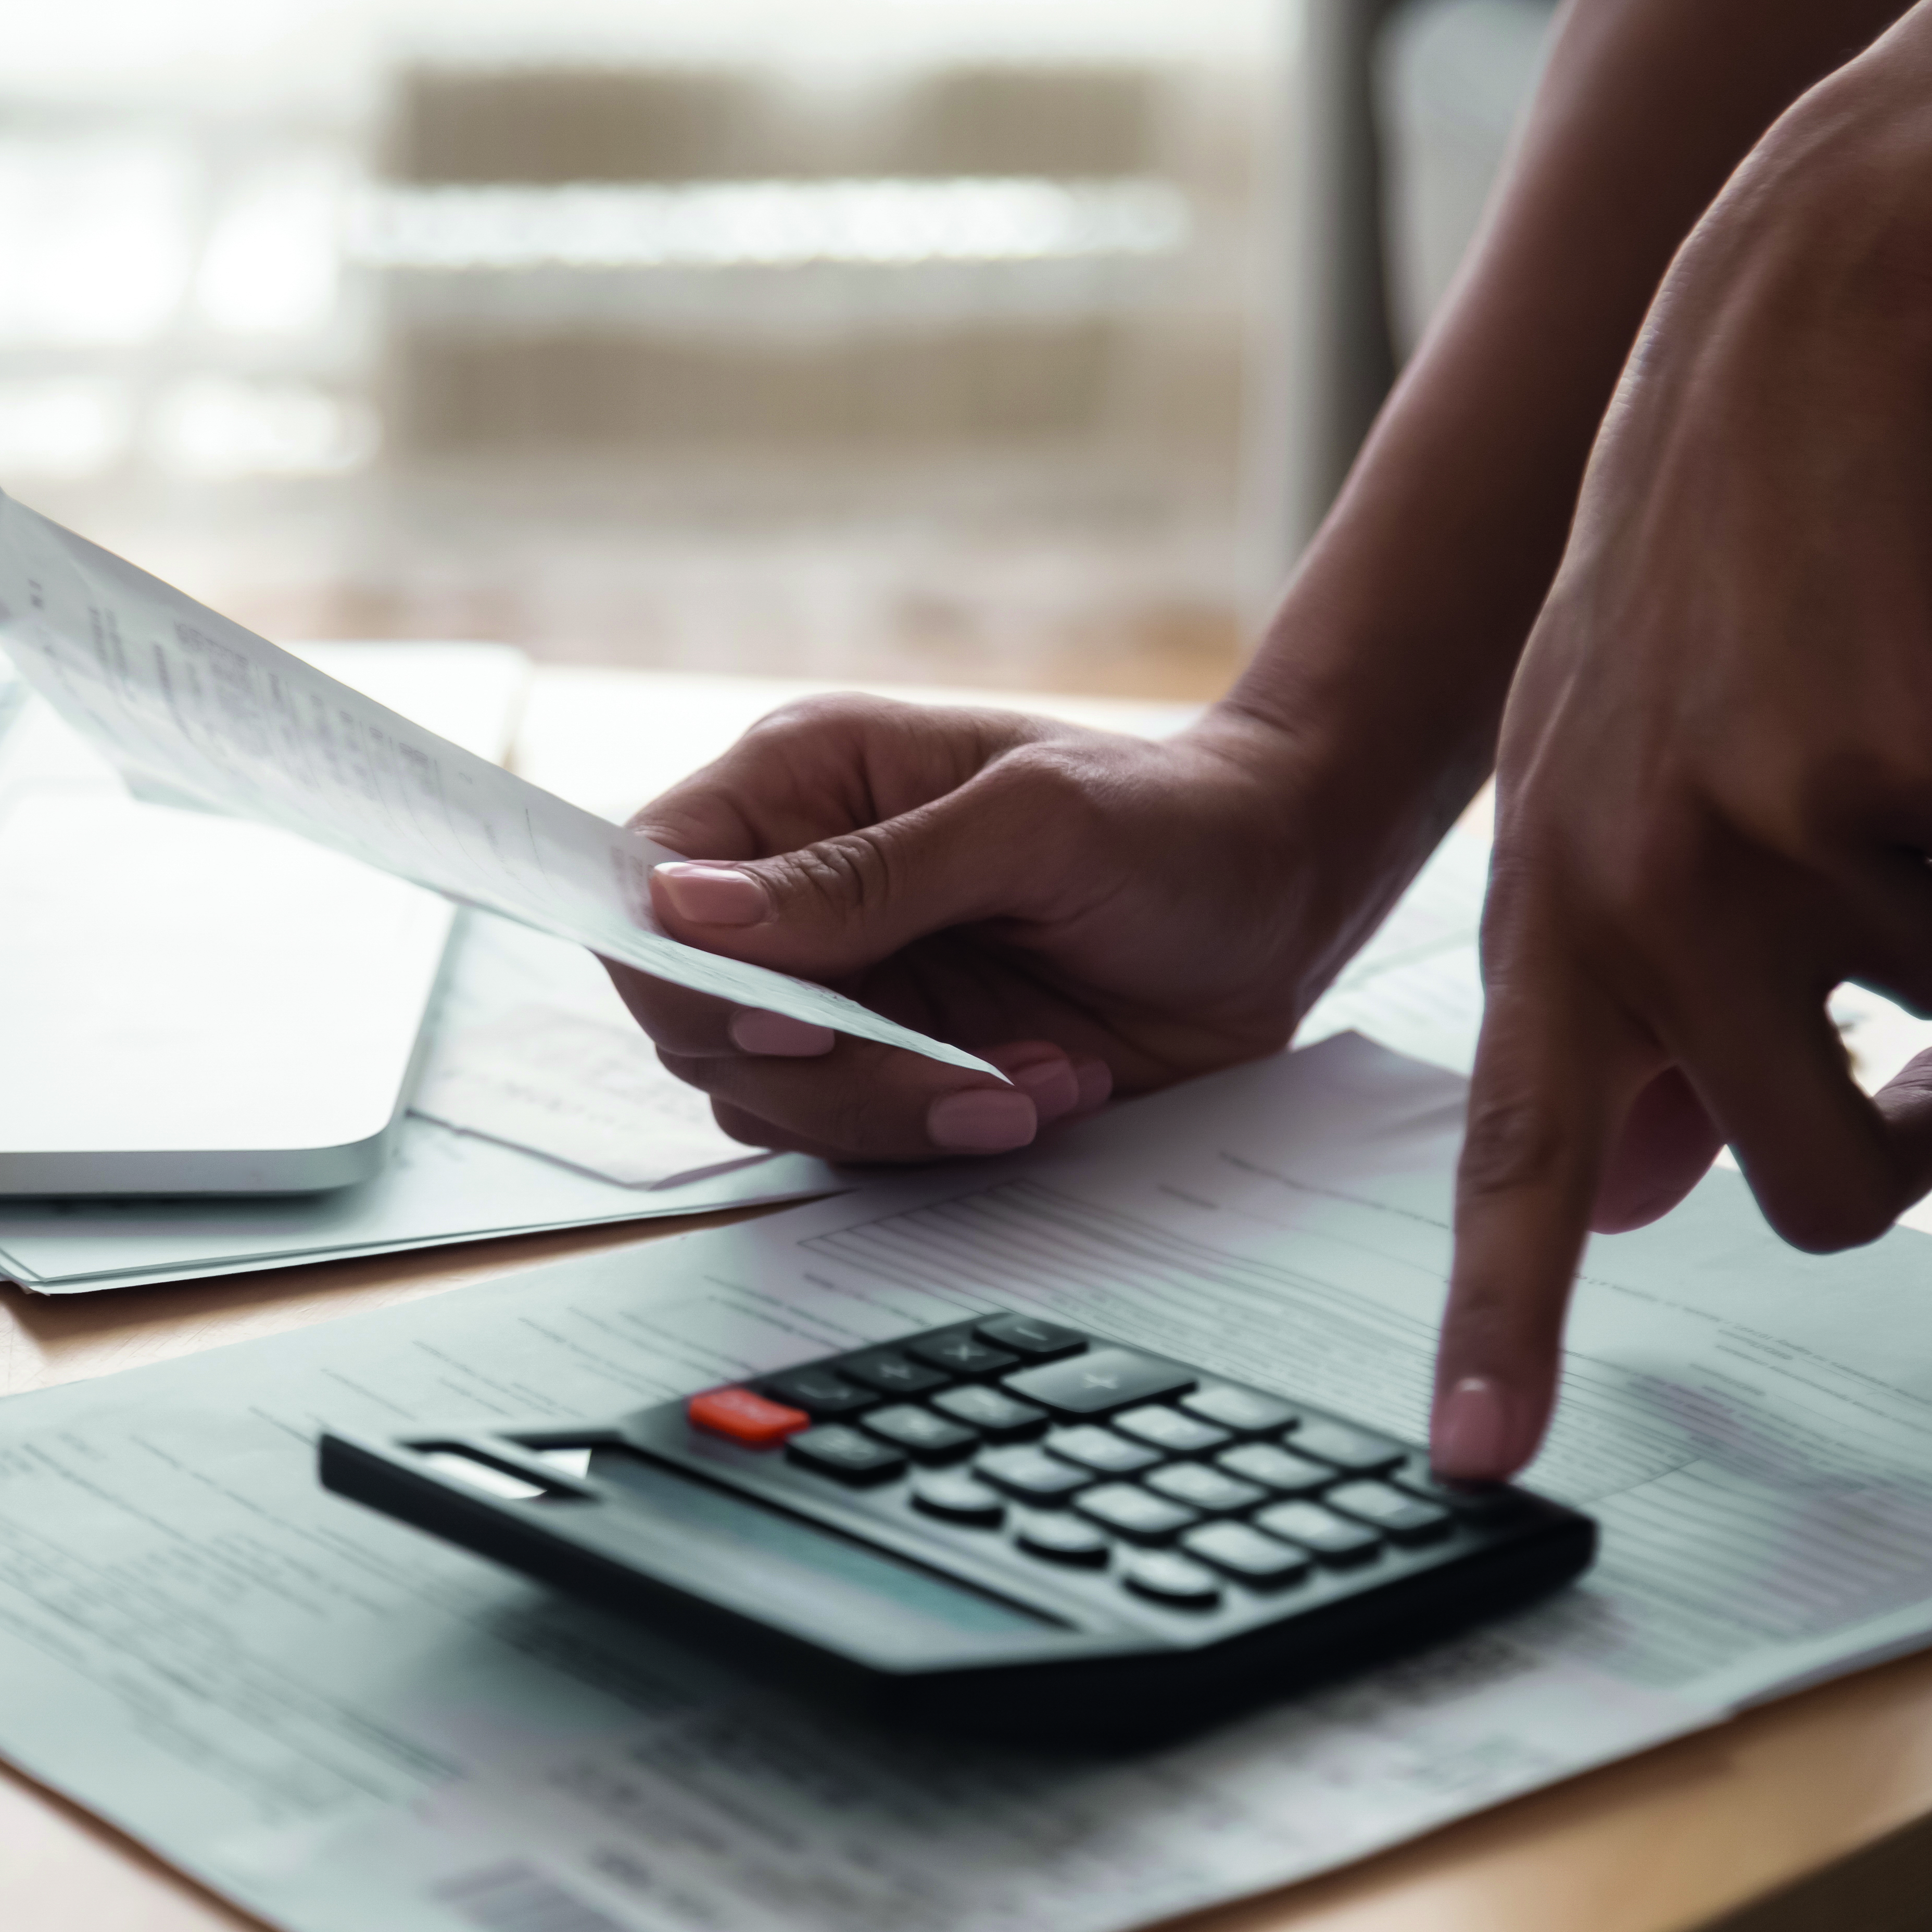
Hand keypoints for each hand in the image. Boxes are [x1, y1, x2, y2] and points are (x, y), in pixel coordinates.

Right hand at [612, 696, 1400, 1160]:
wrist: (1282, 900)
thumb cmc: (1166, 821)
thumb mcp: (1030, 820)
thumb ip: (864, 873)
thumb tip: (688, 910)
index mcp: (799, 788)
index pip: (649, 886)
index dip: (681, 973)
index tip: (786, 1024)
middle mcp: (796, 895)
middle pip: (693, 1019)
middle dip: (825, 1072)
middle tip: (952, 1071)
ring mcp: (844, 991)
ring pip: (768, 1102)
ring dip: (902, 1113)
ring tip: (1039, 1075)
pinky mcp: (897, 1070)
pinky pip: (860, 1144)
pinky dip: (952, 1136)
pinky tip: (1053, 1087)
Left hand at [1431, 225, 1931, 1480]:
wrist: (1805, 338)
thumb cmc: (1708, 585)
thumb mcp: (1607, 782)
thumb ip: (1628, 984)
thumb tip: (1671, 1184)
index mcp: (1545, 903)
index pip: (1512, 1156)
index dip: (1500, 1319)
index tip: (1475, 1460)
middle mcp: (1634, 889)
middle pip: (1802, 1180)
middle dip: (1901, 1152)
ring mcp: (1767, 831)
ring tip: (1868, 744)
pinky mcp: (1909, 768)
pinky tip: (1925, 685)